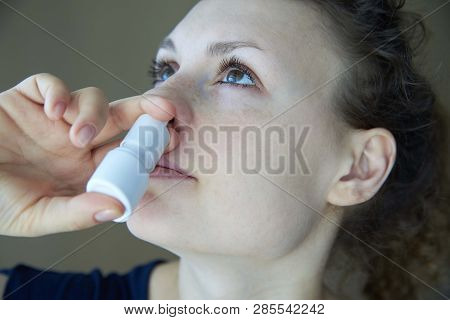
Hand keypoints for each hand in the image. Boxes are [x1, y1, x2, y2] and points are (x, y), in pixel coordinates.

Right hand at [0, 73, 176, 236]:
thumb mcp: (35, 217)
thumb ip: (76, 213)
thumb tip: (118, 208)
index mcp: (85, 170)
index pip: (125, 153)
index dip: (147, 146)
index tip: (169, 142)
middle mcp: (76, 142)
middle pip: (120, 121)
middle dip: (143, 112)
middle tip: (162, 110)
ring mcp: (54, 120)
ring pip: (92, 100)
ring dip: (92, 112)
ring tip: (74, 134)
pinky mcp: (28, 100)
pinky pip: (51, 84)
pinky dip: (57, 91)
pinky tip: (53, 110)